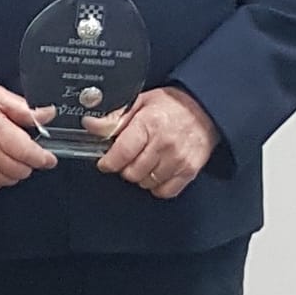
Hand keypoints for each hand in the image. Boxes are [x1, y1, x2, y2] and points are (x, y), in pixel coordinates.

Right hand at [0, 86, 56, 192]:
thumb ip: (25, 109)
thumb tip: (48, 114)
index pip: (28, 154)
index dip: (43, 158)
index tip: (49, 158)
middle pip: (21, 170)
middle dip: (28, 162)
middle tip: (23, 151)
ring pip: (10, 180)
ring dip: (14, 170)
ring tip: (6, 154)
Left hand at [92, 87, 218, 198]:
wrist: (205, 107)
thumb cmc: (171, 105)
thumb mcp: (140, 103)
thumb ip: (114, 119)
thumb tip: (90, 125)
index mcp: (149, 124)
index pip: (121, 154)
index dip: (108, 162)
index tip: (106, 162)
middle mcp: (164, 144)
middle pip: (132, 172)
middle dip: (124, 167)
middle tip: (128, 158)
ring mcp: (178, 159)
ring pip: (146, 182)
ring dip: (140, 176)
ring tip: (144, 161)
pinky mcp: (189, 170)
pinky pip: (165, 191)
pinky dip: (157, 185)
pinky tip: (156, 172)